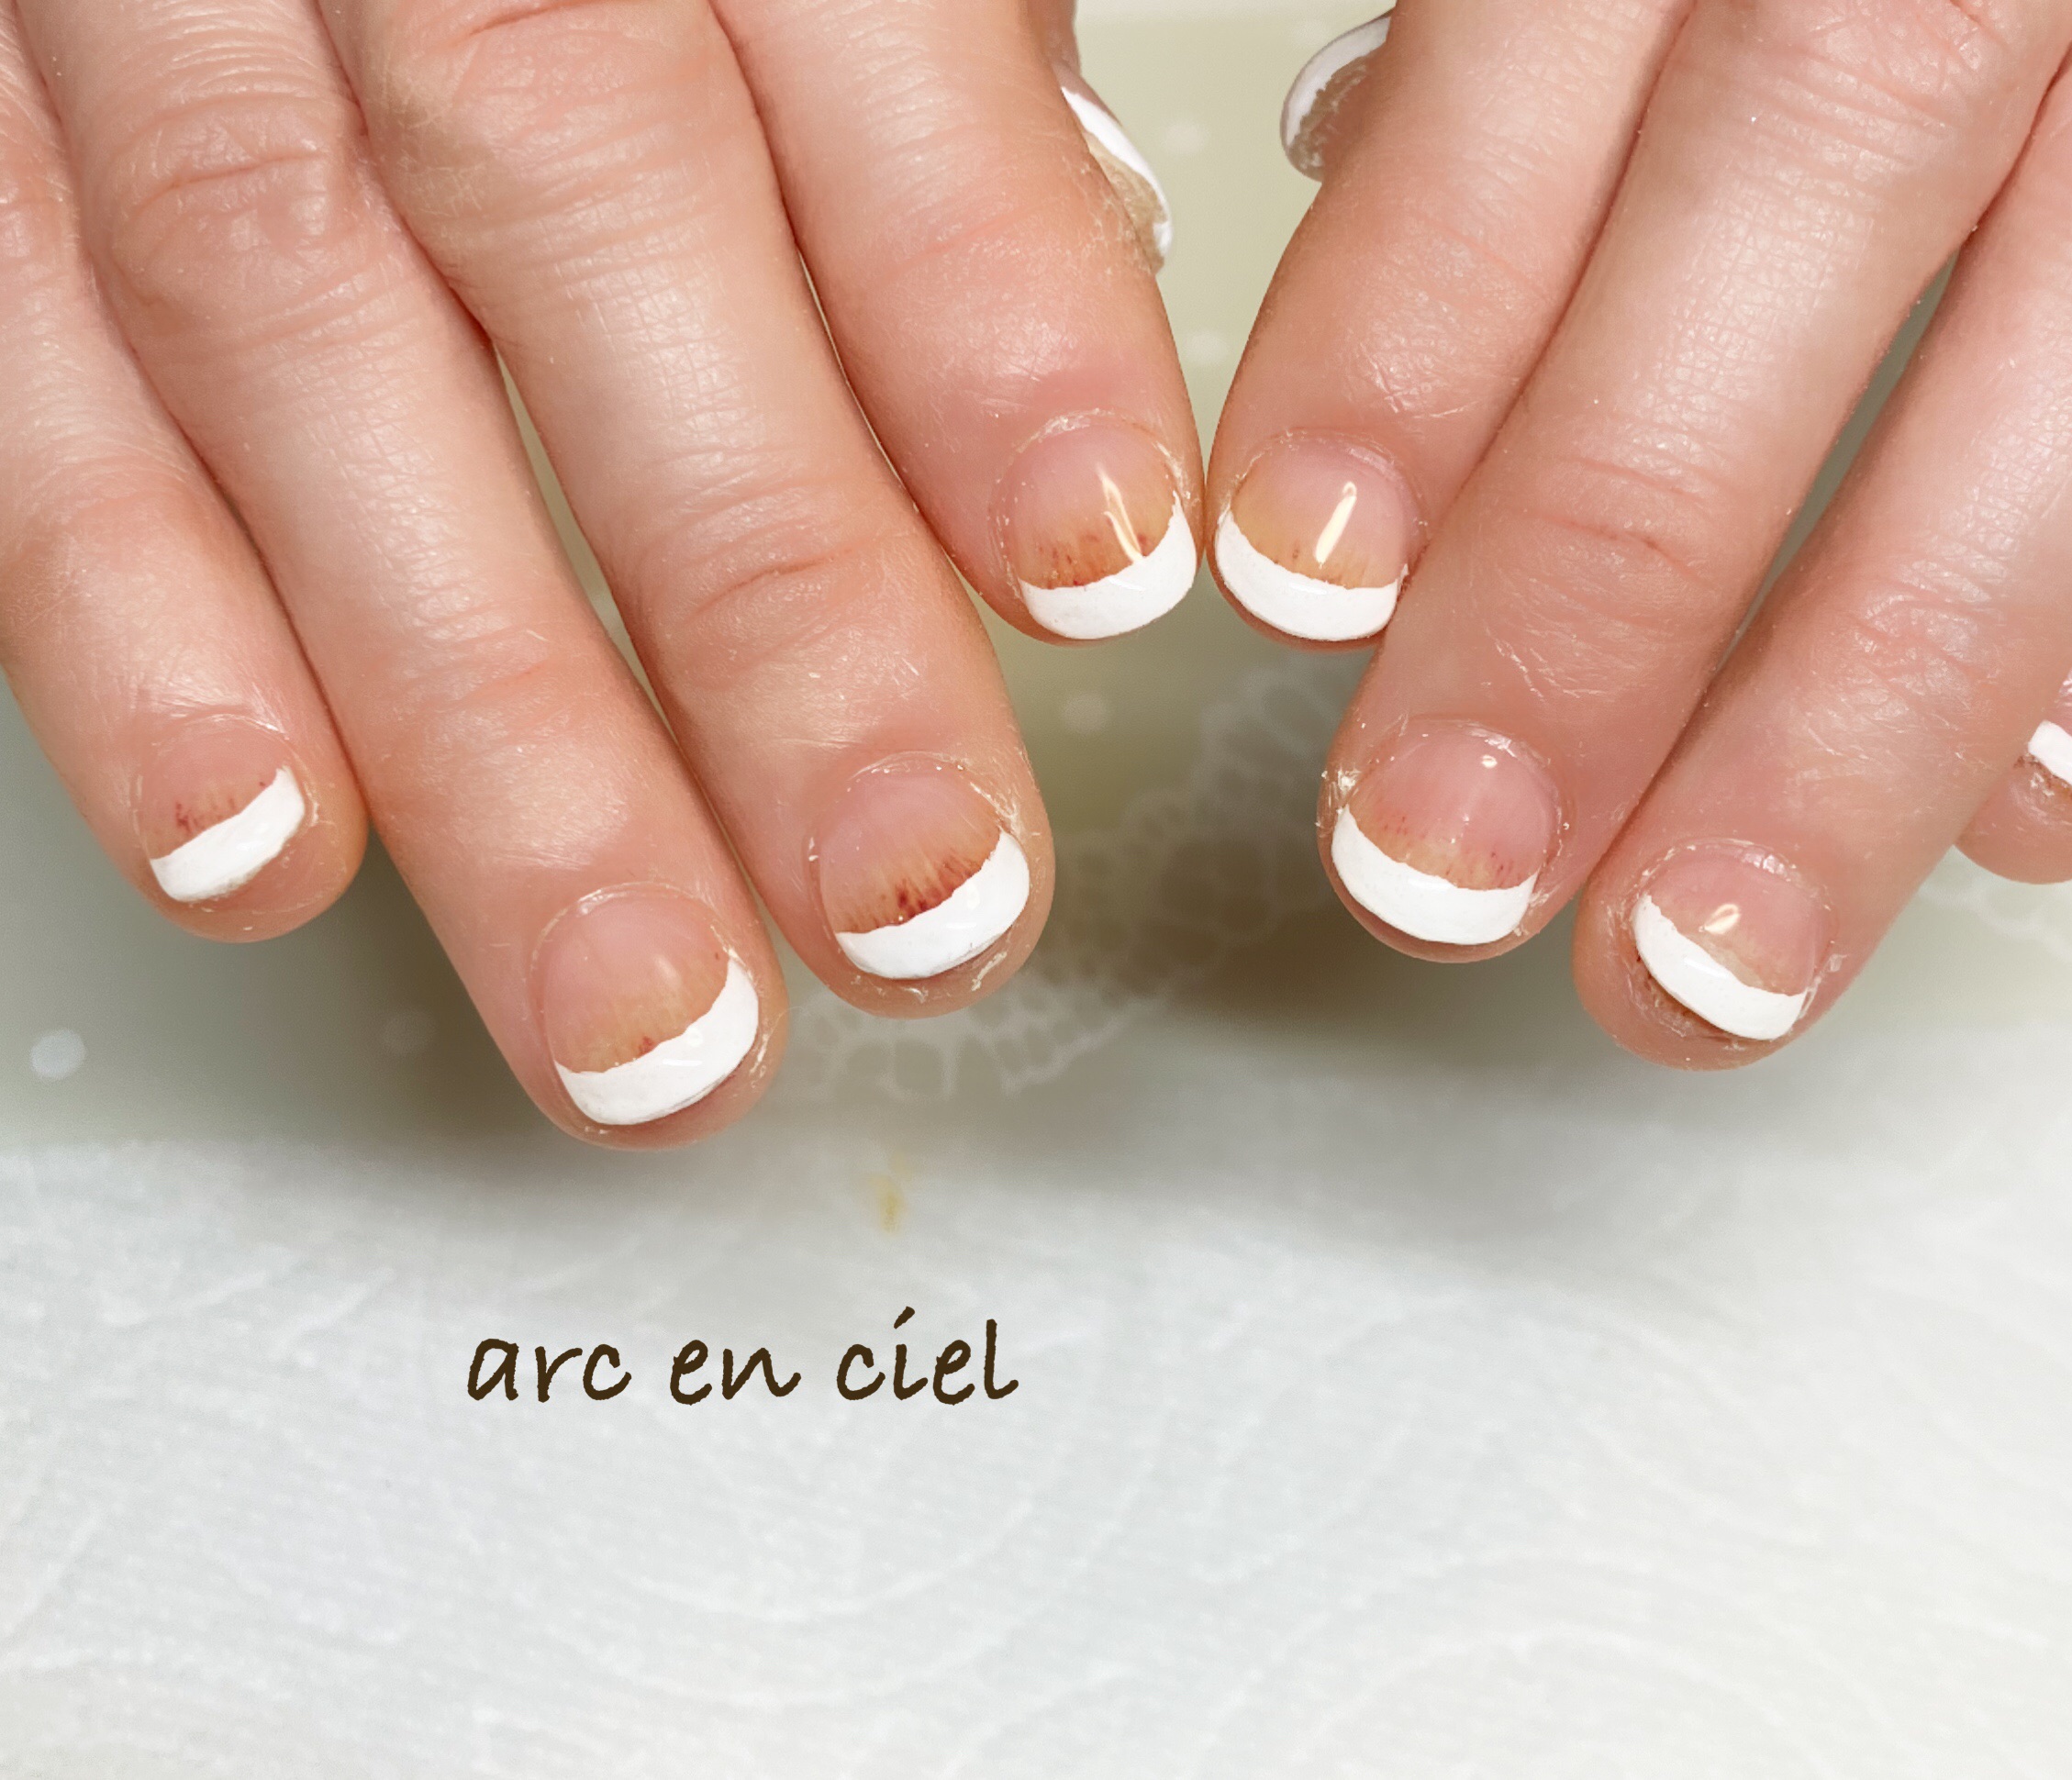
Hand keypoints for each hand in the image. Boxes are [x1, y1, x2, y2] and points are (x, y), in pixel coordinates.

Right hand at [0, 0, 1196, 1141]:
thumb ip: (912, 27)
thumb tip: (1073, 275)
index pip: (852, 28)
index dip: (977, 312)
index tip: (1099, 567)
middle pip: (586, 224)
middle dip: (771, 614)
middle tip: (915, 900)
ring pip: (295, 349)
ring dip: (483, 733)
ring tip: (645, 1012)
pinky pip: (8, 362)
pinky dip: (123, 625)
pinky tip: (269, 851)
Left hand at [1213, 0, 2071, 1060]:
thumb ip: (1497, 91)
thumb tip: (1368, 436)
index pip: (1560, 23)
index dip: (1420, 322)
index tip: (1304, 575)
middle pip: (1821, 187)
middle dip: (1611, 574)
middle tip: (1449, 855)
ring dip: (1877, 700)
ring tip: (1704, 954)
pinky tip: (2021, 814)